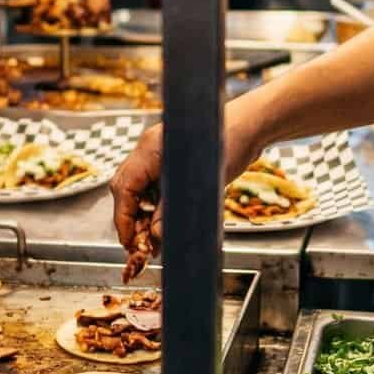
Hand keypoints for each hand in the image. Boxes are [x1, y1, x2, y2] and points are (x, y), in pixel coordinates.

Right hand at [109, 101, 268, 253]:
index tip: (129, 242)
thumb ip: (171, 212)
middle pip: (126, 190)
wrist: (250, 126)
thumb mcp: (199, 186)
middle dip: (131, 220)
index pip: (123, 189)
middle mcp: (149, 150)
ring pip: (140, 190)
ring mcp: (159, 154)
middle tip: (140, 247)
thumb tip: (155, 237)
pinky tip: (163, 227)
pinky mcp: (172, 161)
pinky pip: (155, 186)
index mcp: (148, 151)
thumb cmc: (228, 145)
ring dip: (144, 217)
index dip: (123, 219)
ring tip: (154, 245)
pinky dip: (156, 208)